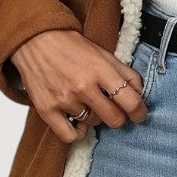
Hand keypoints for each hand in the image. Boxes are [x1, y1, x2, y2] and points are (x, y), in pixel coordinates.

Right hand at [11, 29, 148, 142]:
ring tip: (86, 101)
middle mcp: (83, 86)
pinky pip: (70, 136)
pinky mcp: (47, 110)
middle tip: (114, 110)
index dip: (140, 112)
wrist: (36, 41)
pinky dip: (77, 132)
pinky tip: (77, 121)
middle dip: (119, 117)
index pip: (130, 101)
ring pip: (93, 123)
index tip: (139, 115)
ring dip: (94, 116)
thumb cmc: (72, 47)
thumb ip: (126, 74)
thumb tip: (140, 94)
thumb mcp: (104, 54)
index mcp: (100, 70)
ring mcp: (64, 100)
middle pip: (114, 119)